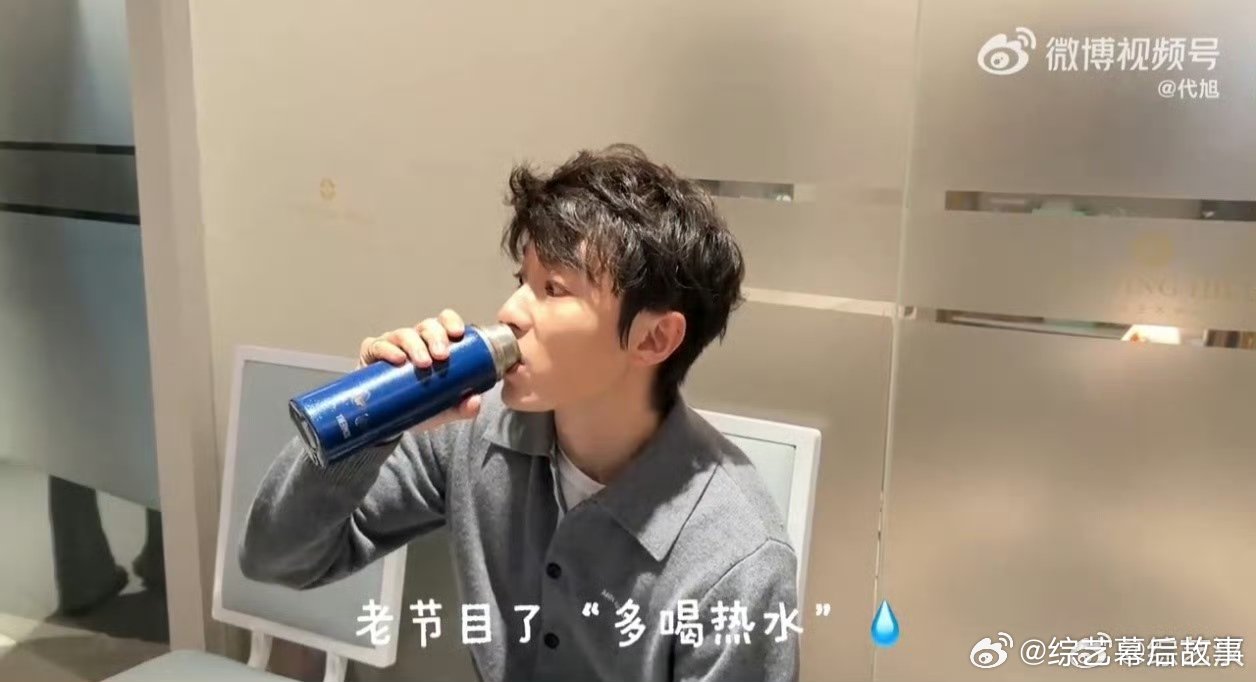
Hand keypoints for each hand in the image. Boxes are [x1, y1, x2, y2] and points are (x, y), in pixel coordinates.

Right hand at [356, 309, 480, 429]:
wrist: (388, 420)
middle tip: (441, 356)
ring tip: (423, 362)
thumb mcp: (443, 408)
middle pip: (426, 327)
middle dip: (435, 337)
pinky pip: (377, 346)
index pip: (444, 323)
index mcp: (434, 343)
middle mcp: (414, 339)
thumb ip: (462, 407)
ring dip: (415, 345)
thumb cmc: (418, 404)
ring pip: (404, 334)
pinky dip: (387, 350)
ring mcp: (391, 344)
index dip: (451, 322)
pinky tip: (397, 359)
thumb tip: (475, 402)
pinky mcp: (371, 354)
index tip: (458, 334)